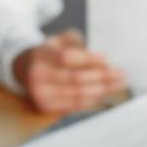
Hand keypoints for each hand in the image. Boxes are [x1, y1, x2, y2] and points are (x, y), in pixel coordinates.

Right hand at [11, 29, 126, 113]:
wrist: (26, 69)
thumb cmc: (50, 53)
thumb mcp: (59, 40)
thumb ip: (77, 43)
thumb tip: (101, 59)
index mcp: (41, 54)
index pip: (67, 57)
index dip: (88, 59)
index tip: (107, 59)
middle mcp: (38, 75)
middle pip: (75, 78)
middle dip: (101, 76)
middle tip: (120, 74)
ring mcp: (41, 93)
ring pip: (77, 94)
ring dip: (101, 89)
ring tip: (117, 84)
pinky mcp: (46, 107)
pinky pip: (74, 105)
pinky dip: (91, 100)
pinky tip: (103, 93)